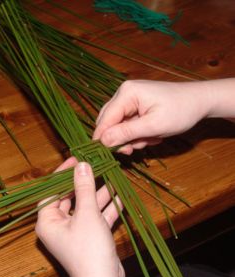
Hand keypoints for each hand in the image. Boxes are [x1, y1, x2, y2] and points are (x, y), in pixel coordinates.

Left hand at [36, 158, 124, 276]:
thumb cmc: (89, 249)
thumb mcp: (86, 213)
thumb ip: (84, 188)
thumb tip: (82, 165)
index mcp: (49, 221)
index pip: (52, 191)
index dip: (63, 174)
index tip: (76, 160)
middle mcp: (59, 226)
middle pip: (70, 197)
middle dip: (84, 183)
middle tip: (95, 166)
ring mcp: (75, 232)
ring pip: (86, 207)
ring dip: (98, 195)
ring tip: (110, 178)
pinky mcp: (89, 237)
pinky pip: (96, 218)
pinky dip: (106, 209)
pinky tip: (119, 197)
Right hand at [93, 80, 213, 153]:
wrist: (201, 101)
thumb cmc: (181, 111)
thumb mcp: (154, 125)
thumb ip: (127, 133)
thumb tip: (103, 141)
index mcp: (127, 93)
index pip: (105, 119)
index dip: (102, 138)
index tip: (105, 155)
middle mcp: (124, 93)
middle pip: (109, 122)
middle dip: (120, 138)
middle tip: (132, 150)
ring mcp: (130, 99)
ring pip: (118, 125)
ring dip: (132, 137)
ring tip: (151, 139)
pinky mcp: (136, 105)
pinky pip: (128, 124)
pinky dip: (138, 133)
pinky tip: (152, 135)